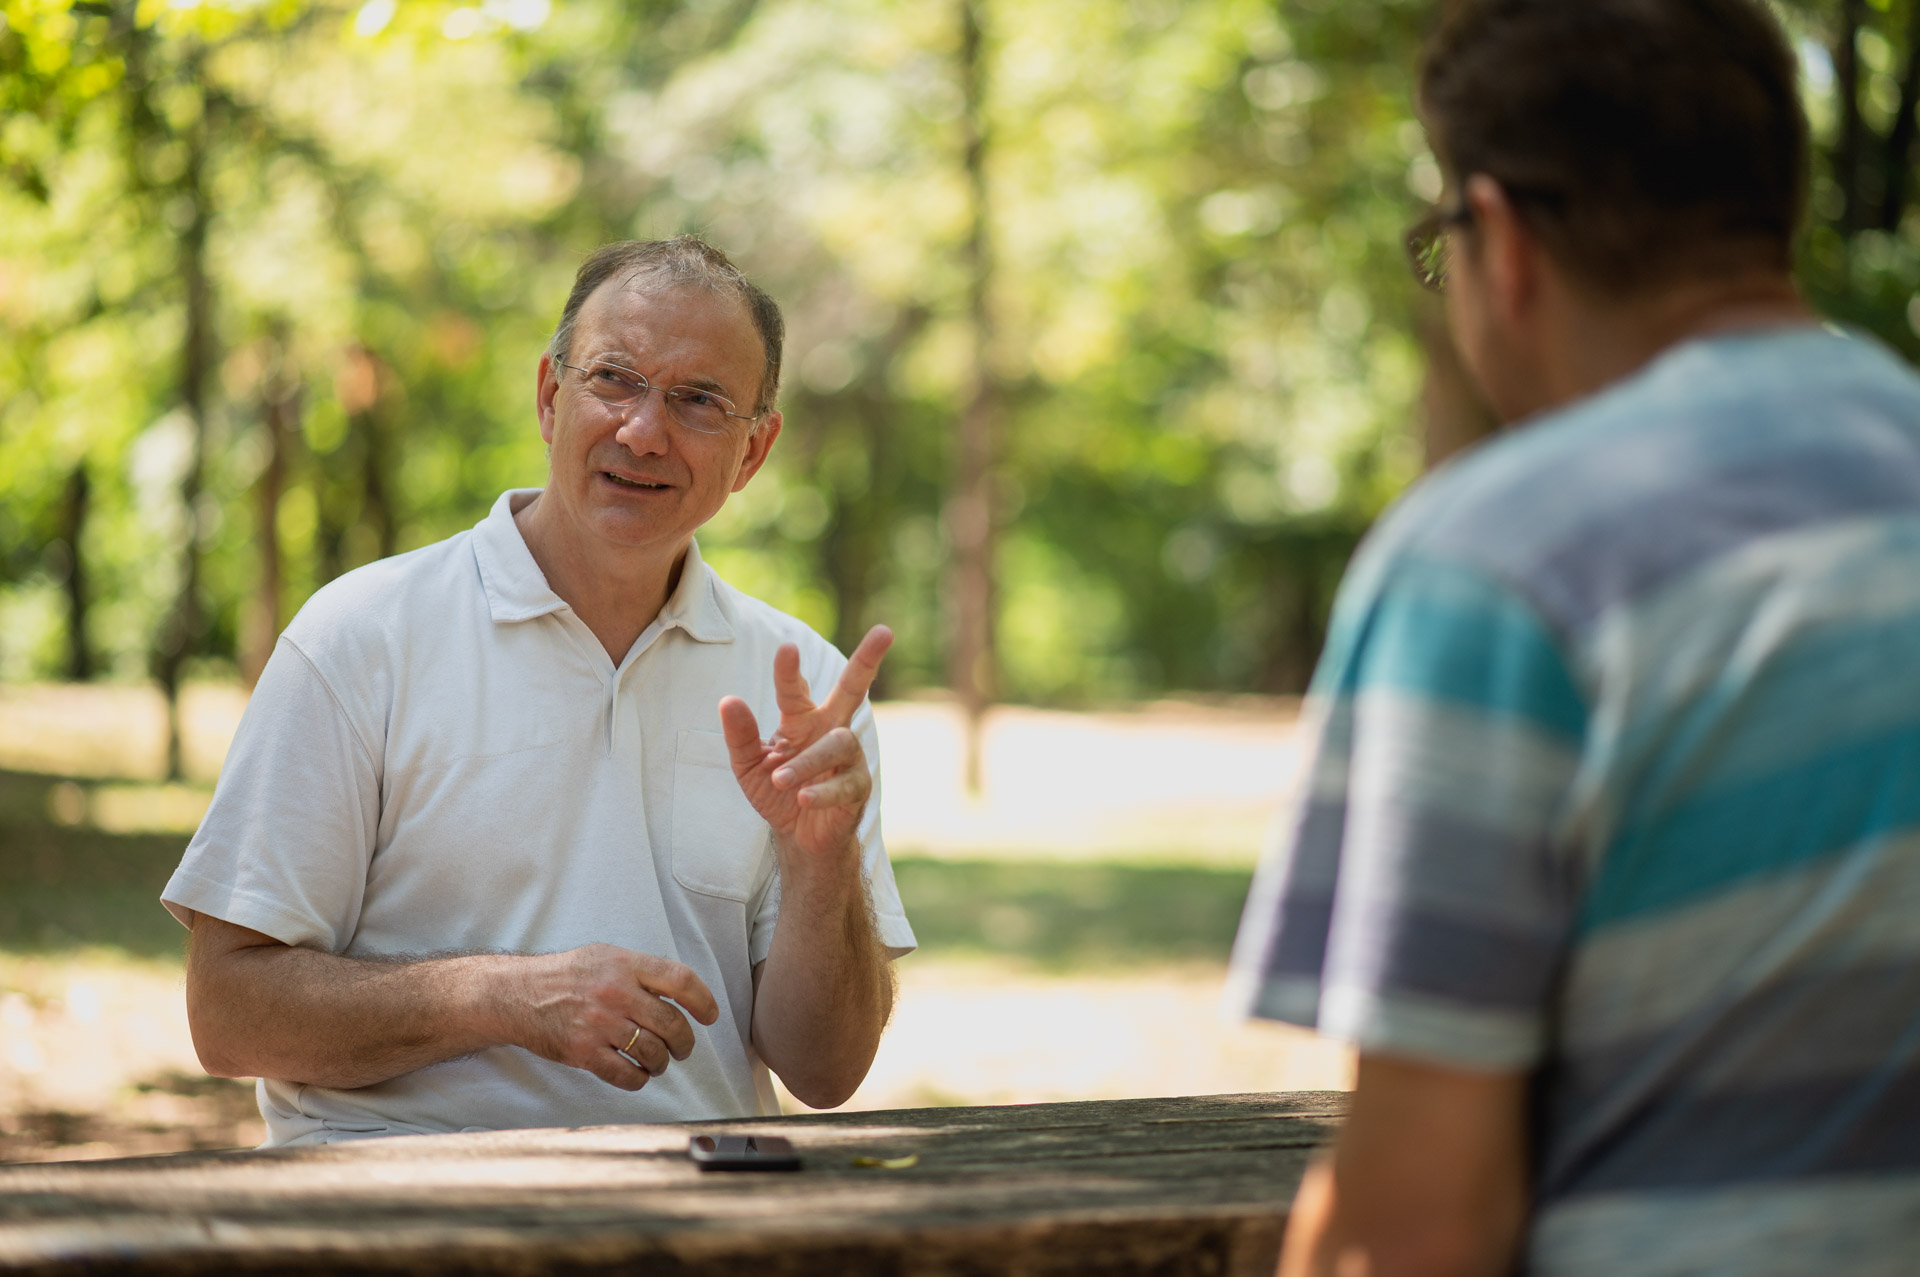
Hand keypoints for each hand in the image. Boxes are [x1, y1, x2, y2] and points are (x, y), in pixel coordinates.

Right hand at [509, 944, 718, 1091]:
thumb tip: (680, 991)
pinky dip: (639, 1080)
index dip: (703, 1000)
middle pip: (672, 1023)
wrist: (518, 995)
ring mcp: (600, 1024)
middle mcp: (616, 993)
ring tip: (659, 1062)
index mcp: (625, 965)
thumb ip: (641, 971)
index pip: (681, 980)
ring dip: (663, 1063)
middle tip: (684, 1048)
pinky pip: (626, 1075)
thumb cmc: (567, 975)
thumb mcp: (606, 956)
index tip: (710, 1016)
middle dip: (685, 1042)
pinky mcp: (584, 1052)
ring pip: (653, 1052)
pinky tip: (638, 1074)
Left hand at [718, 625, 892, 862]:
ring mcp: (848, 757)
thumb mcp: (748, 766)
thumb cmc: (776, 791)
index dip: (790, 671)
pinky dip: (823, 790)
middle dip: (867, 661)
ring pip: (838, 745)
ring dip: (807, 762)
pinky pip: (846, 783)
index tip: (787, 649)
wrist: (798, 836)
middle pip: (853, 689)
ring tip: (780, 780)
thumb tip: (729, 700)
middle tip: (884, 631)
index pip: (795, 690)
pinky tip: (804, 798)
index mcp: (802, 719)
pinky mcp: (858, 787)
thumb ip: (741, 736)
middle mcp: (830, 730)